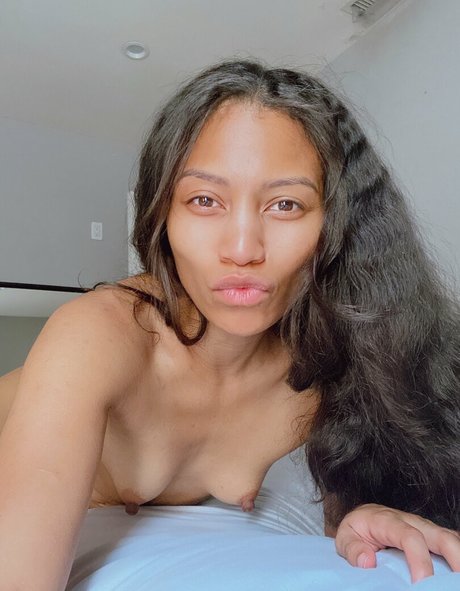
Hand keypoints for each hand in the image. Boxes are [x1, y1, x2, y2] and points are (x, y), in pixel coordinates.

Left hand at [334, 503, 459, 582]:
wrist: (362, 518)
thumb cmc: (356, 530)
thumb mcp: (345, 538)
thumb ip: (353, 549)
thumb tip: (367, 562)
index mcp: (388, 520)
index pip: (410, 536)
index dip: (419, 559)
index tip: (421, 583)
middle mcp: (411, 521)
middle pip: (441, 536)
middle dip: (455, 558)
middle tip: (456, 583)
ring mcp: (424, 528)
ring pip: (450, 538)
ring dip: (459, 558)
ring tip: (459, 581)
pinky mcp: (431, 536)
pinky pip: (450, 542)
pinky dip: (457, 556)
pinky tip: (455, 574)